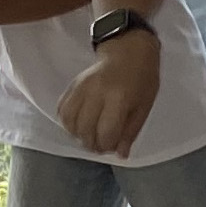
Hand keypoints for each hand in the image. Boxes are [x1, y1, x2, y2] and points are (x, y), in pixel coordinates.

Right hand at [56, 29, 163, 156]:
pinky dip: (67, 123)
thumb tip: (120, 154)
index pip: (105, 131)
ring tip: (90, 137)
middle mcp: (96, 92)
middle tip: (100, 146)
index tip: (111, 148)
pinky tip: (79, 126)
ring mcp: (80, 88)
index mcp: (119, 98)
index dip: (107, 145)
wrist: (128, 52)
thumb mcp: (144, 107)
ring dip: (77, 135)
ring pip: (69, 121)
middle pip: (85, 129)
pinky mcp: (71, 85)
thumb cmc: (142, 80)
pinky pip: (61, 109)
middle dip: (91, 144)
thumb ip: (130, 131)